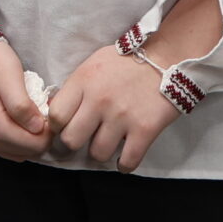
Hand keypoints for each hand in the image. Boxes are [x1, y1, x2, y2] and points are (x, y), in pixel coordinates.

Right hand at [0, 38, 53, 160]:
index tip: (49, 108)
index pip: (35, 145)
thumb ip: (22, 106)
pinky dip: (25, 138)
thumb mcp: (10, 78)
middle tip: (43, 107)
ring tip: (35, 111)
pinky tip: (26, 118)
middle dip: (43, 133)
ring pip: (24, 152)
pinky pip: (15, 149)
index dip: (49, 129)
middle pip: (30, 151)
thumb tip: (38, 128)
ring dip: (34, 136)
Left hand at [48, 44, 180, 172]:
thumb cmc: (126, 61)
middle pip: (71, 140)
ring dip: (102, 151)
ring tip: (108, 143)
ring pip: (98, 154)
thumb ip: (75, 88)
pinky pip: (127, 161)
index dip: (58, 125)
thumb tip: (57, 114)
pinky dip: (124, 164)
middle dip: (76, 142)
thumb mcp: (93, 65)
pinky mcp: (145, 129)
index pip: (55, 116)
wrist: (167, 57)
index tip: (67, 126)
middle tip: (85, 138)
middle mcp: (99, 100)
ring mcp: (122, 116)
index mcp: (83, 81)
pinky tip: (125, 155)